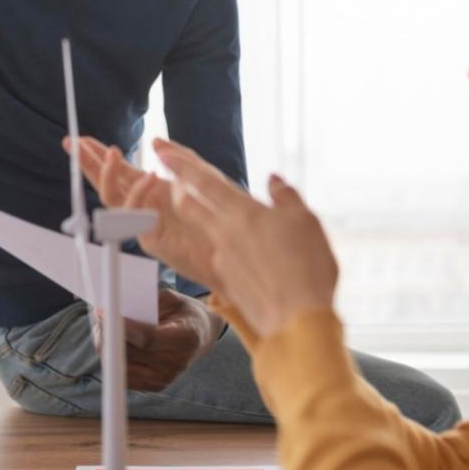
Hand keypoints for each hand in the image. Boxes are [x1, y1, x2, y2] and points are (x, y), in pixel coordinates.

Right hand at [61, 135, 221, 290]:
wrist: (233, 249)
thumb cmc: (218, 216)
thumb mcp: (202, 177)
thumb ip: (180, 157)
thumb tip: (155, 140)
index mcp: (151, 191)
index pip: (118, 171)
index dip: (99, 156)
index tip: (81, 139)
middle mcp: (142, 207)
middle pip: (107, 183)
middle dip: (89, 163)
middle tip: (71, 144)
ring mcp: (143, 223)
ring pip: (113, 200)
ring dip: (110, 175)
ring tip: (112, 152)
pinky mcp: (151, 239)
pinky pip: (135, 218)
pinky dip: (140, 196)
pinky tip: (149, 176)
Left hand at [95, 288, 222, 391]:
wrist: (200, 335)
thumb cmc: (183, 312)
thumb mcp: (171, 298)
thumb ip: (146, 302)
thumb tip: (115, 305)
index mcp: (187, 339)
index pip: (148, 339)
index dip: (123, 328)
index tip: (104, 312)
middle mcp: (177, 364)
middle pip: (131, 353)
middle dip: (109, 334)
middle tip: (99, 314)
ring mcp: (165, 379)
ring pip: (121, 366)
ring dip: (106, 346)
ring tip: (103, 326)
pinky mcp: (154, 386)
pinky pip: (122, 375)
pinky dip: (112, 358)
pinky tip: (111, 341)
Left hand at [154, 138, 337, 338]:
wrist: (296, 319)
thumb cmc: (307, 266)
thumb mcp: (306, 221)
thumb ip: (286, 197)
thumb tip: (273, 181)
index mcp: (243, 212)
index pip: (203, 181)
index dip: (180, 163)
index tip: (161, 150)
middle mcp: (225, 232)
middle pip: (187, 205)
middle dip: (174, 188)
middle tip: (167, 174)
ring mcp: (222, 257)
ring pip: (200, 229)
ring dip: (195, 215)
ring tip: (200, 207)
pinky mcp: (226, 279)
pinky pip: (217, 252)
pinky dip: (221, 243)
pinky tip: (238, 247)